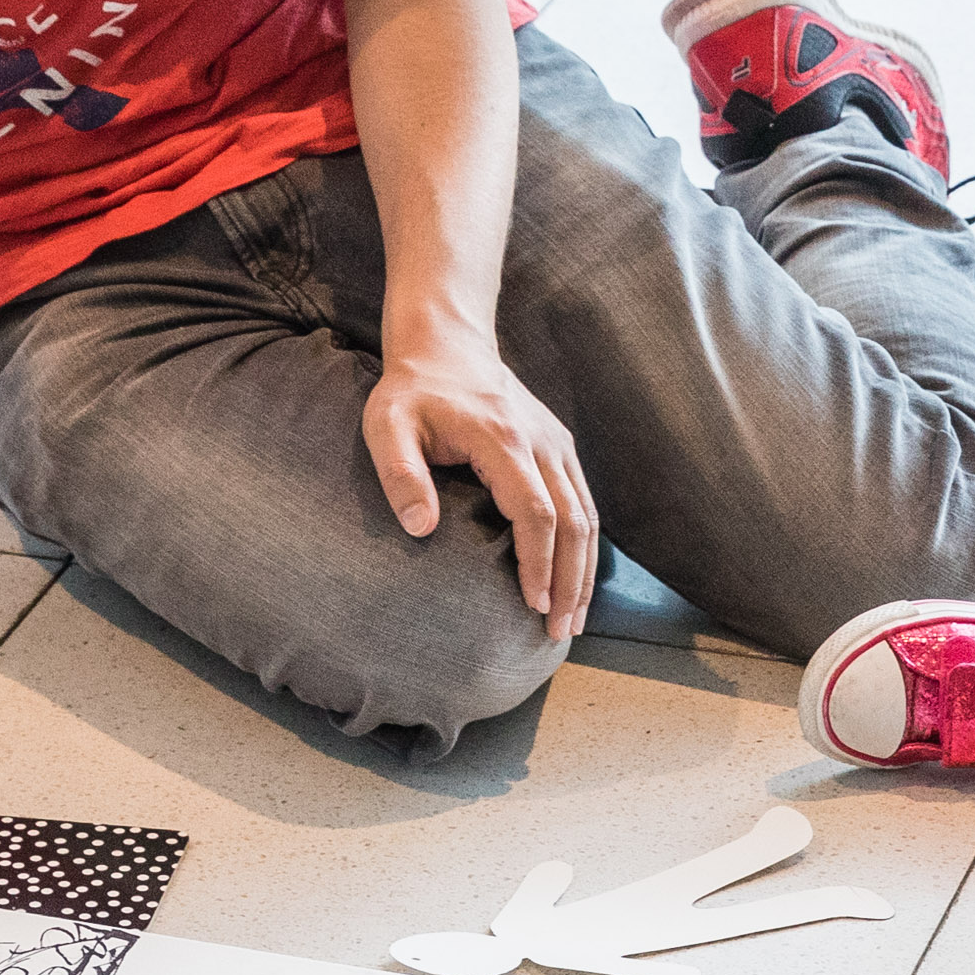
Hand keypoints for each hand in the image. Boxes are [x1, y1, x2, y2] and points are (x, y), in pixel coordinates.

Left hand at [364, 331, 597, 641]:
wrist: (447, 342)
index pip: (535, 511)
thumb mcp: (387, 424)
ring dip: (584, 571)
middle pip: (575, 521)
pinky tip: (575, 581)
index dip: (538, 562)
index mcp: (502, 439)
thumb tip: (420, 528)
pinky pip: (584, 503)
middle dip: (571, 581)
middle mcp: (541, 442)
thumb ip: (400, 474)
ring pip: (588, 515)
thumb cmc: (411, 391)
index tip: (531, 605)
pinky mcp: (560, 448)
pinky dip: (585, 547)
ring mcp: (557, 443)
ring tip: (573, 619)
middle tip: (561, 631)